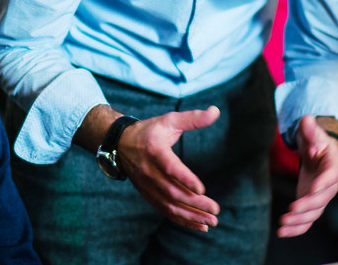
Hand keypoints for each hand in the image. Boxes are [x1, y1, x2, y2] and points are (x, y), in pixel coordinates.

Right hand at [116, 106, 221, 231]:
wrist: (121, 144)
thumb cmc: (150, 131)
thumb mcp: (170, 120)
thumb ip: (193, 118)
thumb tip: (215, 111)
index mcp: (155, 151)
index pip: (170, 168)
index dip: (185, 179)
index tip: (202, 189)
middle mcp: (149, 171)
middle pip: (172, 192)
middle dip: (195, 204)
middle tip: (216, 209)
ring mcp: (147, 186)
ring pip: (169, 205)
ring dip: (191, 216)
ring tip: (212, 221)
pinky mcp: (148, 194)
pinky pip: (165, 211)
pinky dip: (182, 220)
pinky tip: (200, 225)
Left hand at [276, 115, 337, 237]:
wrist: (321, 154)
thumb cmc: (318, 142)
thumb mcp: (314, 133)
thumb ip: (311, 129)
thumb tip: (307, 120)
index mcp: (333, 168)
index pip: (330, 178)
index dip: (322, 184)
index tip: (312, 190)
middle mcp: (329, 186)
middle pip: (322, 200)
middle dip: (307, 206)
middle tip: (291, 210)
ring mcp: (320, 198)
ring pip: (314, 214)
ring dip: (299, 221)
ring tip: (282, 225)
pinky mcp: (311, 205)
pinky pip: (306, 221)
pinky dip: (296, 229)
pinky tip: (282, 233)